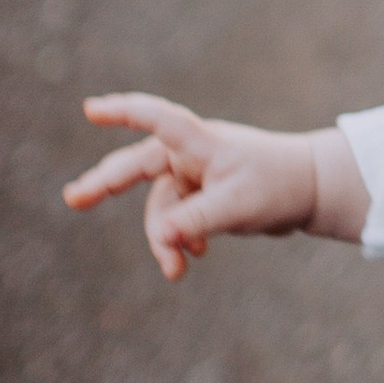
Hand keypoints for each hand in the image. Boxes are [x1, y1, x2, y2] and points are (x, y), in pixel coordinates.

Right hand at [63, 95, 368, 277]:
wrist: (311, 193)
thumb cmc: (277, 186)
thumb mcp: (236, 207)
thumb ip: (195, 222)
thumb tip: (162, 239)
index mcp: (199, 143)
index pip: (154, 120)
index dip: (122, 113)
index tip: (90, 110)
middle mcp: (191, 154)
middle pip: (137, 168)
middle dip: (105, 185)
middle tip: (73, 199)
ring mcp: (194, 174)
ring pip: (162, 208)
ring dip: (165, 239)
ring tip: (176, 273)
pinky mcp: (202, 194)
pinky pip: (178, 218)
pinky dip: (182, 239)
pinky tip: (196, 256)